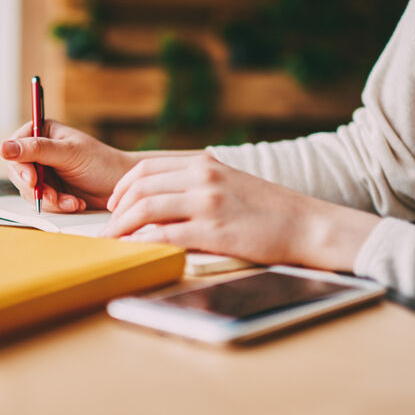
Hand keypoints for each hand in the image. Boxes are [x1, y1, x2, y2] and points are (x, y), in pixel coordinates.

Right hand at [1, 120, 137, 211]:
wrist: (121, 186)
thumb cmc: (101, 162)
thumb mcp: (69, 153)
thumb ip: (37, 149)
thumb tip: (5, 147)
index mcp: (42, 132)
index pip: (15, 147)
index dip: (20, 164)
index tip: (32, 179)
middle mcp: (39, 151)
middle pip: (18, 172)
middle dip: (36, 188)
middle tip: (52, 196)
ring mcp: (44, 173)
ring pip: (29, 190)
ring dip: (50, 199)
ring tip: (71, 201)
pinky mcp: (50, 191)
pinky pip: (42, 202)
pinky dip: (58, 206)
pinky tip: (75, 203)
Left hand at [102, 154, 380, 270]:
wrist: (307, 225)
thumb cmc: (269, 210)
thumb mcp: (230, 183)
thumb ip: (197, 185)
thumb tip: (160, 202)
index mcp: (204, 164)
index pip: (146, 169)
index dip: (122, 188)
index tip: (114, 206)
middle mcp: (203, 177)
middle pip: (140, 187)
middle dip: (116, 210)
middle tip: (107, 229)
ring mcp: (208, 202)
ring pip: (146, 209)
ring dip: (122, 227)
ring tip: (113, 242)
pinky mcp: (214, 230)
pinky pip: (166, 235)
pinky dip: (143, 242)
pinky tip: (135, 250)